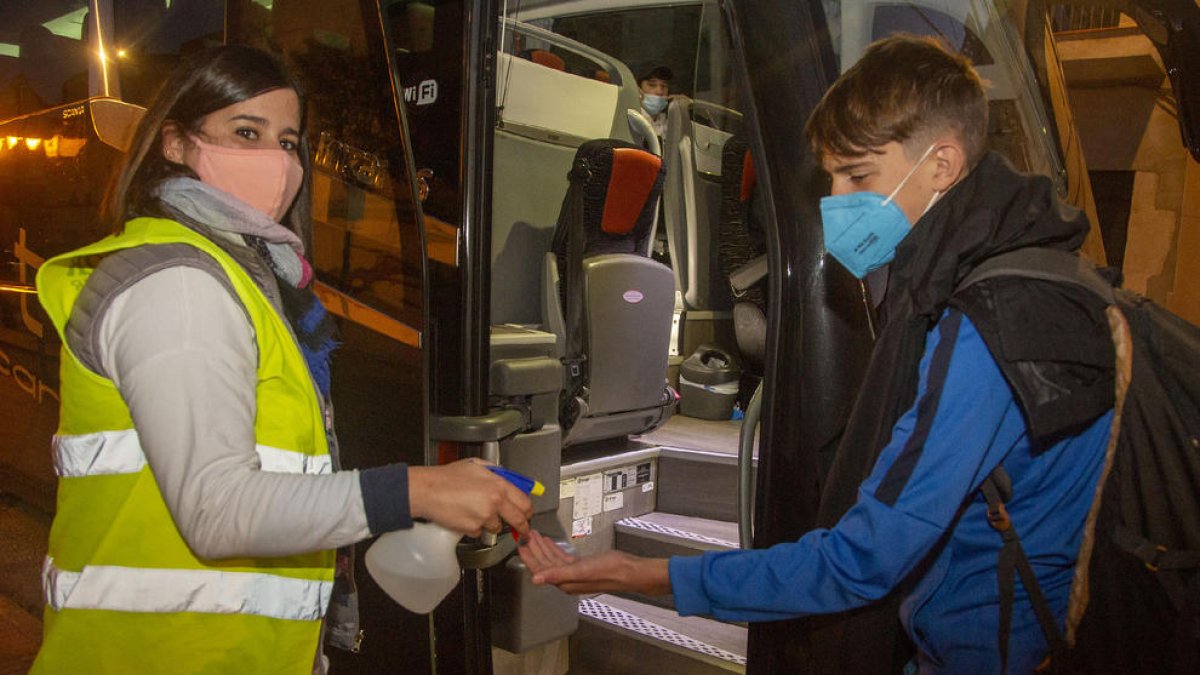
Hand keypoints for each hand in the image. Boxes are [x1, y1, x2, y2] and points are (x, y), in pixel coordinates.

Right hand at [408, 460, 531, 536]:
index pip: (524, 502)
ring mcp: (484, 517)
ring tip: (475, 511)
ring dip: (491, 523)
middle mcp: (495, 502)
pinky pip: (479, 532)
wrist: (428, 490)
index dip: (527, 511)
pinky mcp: (472, 529)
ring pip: (497, 527)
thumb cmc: (447, 477)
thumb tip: (508, 479)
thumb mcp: (477, 465)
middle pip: (519, 520)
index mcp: (499, 485)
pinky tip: (464, 515)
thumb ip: (496, 472)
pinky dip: (474, 527)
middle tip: (521, 530)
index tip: (527, 515)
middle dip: (521, 527)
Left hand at [518, 531, 671, 595]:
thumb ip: (556, 573)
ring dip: (543, 548)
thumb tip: (536, 579)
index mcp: (564, 582)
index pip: (540, 570)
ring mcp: (575, 573)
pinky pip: (563, 558)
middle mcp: (567, 579)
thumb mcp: (580, 570)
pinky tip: (551, 542)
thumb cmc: (609, 571)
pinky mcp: (582, 567)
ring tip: (535, 536)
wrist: (630, 570)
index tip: (521, 544)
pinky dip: (555, 549)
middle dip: (534, 550)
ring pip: (552, 560)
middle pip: (544, 564)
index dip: (529, 557)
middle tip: (525, 535)